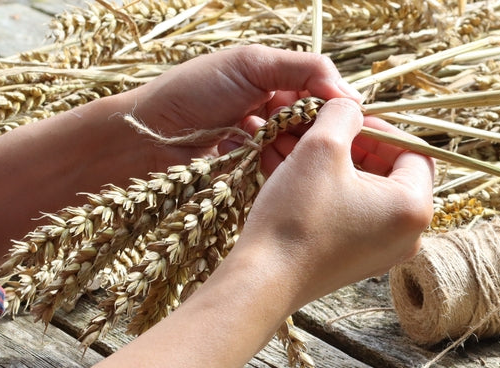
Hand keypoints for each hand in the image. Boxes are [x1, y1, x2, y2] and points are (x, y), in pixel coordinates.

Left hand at [127, 44, 359, 169]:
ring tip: (269, 146)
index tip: (342, 121)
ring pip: (302, 152)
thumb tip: (352, 94)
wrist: (147, 137)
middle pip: (316, 125)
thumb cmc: (193, 91)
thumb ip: (305, 69)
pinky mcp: (256, 172)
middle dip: (311, 132)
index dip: (334, 108)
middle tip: (293, 132)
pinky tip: (257, 161)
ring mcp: (265, 143)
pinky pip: (283, 172)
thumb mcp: (252, 64)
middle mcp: (274, 110)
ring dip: (292, 151)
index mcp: (275, 79)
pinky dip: (277, 168)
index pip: (324, 93)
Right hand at [230, 97, 434, 310]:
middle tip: (321, 129)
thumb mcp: (322, 147)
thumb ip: (343, 115)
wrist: (265, 280)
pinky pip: (353, 213)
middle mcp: (409, 235)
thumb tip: (351, 106)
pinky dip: (330, 189)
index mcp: (414, 207)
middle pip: (391, 171)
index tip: (344, 117)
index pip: (412, 150)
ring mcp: (385, 251)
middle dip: (353, 144)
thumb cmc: (298, 215)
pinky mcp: (359, 261)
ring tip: (300, 145)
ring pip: (367, 191)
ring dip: (336, 164)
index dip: (378, 127)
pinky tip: (295, 171)